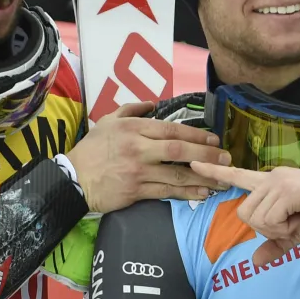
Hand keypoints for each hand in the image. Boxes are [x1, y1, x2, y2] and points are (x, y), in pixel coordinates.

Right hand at [67, 102, 231, 213]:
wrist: (73, 178)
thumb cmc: (92, 149)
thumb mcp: (108, 121)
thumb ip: (132, 109)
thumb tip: (152, 104)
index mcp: (133, 129)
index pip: (171, 130)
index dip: (196, 135)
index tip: (214, 140)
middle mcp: (138, 148)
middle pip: (178, 150)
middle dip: (206, 155)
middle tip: (226, 159)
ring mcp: (138, 171)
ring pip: (175, 174)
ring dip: (202, 177)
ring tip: (221, 180)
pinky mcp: (135, 191)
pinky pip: (166, 191)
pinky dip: (185, 193)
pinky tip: (201, 194)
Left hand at [189, 162, 299, 266]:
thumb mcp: (298, 235)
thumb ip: (276, 244)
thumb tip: (255, 261)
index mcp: (273, 185)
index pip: (238, 176)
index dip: (215, 173)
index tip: (194, 164)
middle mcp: (272, 177)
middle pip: (244, 213)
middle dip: (267, 229)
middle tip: (293, 224)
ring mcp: (278, 180)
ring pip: (255, 218)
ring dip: (278, 228)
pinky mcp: (286, 188)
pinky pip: (269, 220)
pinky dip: (285, 227)